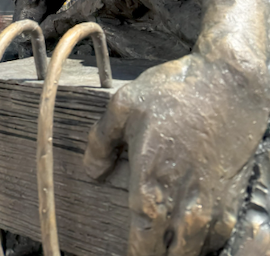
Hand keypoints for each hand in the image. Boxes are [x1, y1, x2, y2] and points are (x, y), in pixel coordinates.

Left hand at [84, 53, 268, 255]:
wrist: (229, 85)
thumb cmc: (175, 93)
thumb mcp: (124, 105)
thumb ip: (101, 141)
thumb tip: (91, 170)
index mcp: (151, 187)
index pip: (141, 245)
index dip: (132, 255)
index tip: (124, 254)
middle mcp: (183, 205)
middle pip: (168, 255)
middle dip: (153, 255)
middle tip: (142, 247)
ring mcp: (211, 206)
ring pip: (193, 251)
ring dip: (177, 252)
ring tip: (164, 246)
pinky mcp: (232, 199)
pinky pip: (217, 238)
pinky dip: (203, 243)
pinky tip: (191, 236)